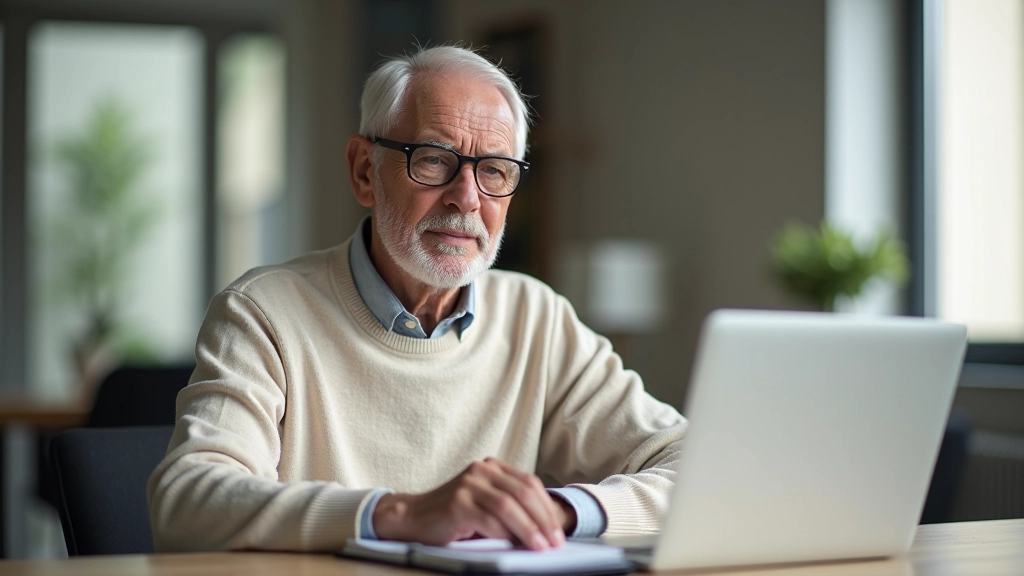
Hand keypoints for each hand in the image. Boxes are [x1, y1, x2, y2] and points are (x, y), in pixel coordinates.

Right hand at [373, 458, 567, 549]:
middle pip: (522, 493)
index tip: (558, 530)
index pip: (529, 483)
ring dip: (528, 529)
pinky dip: (504, 534)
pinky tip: (512, 545)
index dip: (547, 507)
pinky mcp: (456, 503)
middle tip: (555, 541)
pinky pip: (488, 520)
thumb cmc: (456, 515)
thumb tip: (546, 529)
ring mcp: (467, 485)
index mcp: (492, 467)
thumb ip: (511, 506)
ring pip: (508, 506)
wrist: (414, 517)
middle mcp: (480, 470)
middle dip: (543, 519)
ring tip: (540, 546)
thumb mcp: (486, 503)